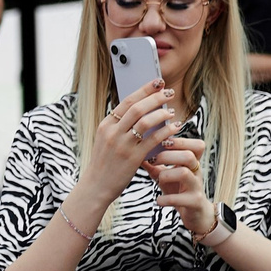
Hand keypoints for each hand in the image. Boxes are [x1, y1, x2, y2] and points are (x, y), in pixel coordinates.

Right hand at [81, 79, 182, 195]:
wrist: (95, 186)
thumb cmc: (104, 164)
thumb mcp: (105, 141)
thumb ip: (119, 127)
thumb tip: (139, 113)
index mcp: (105, 125)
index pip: (126, 101)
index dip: (144, 90)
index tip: (157, 83)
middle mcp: (112, 132)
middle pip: (137, 108)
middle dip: (155, 97)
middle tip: (168, 92)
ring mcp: (122, 145)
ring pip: (145, 121)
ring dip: (161, 113)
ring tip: (172, 111)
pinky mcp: (132, 158)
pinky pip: (153, 140)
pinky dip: (165, 131)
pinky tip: (174, 128)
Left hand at [142, 135, 218, 240]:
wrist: (195, 214)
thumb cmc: (178, 190)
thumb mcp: (166, 175)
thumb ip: (154, 164)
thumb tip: (136, 149)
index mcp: (192, 163)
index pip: (196, 145)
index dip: (180, 141)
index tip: (162, 142)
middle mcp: (197, 173)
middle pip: (188, 155)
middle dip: (167, 155)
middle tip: (153, 160)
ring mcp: (196, 187)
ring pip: (184, 173)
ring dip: (166, 175)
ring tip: (158, 179)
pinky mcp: (194, 202)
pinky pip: (180, 198)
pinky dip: (165, 199)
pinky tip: (159, 200)